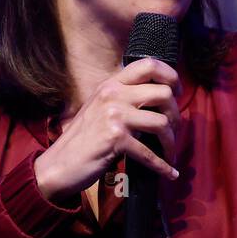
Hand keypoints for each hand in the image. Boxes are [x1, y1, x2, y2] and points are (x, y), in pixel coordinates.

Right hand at [33, 57, 182, 204]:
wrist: (59, 163)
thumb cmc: (83, 139)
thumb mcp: (100, 108)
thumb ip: (125, 99)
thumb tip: (161, 99)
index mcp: (111, 84)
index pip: (148, 64)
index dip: (170, 75)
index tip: (177, 92)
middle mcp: (113, 95)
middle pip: (163, 93)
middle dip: (175, 115)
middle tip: (174, 129)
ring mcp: (114, 116)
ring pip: (161, 122)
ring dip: (171, 142)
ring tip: (170, 152)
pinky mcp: (115, 139)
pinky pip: (150, 153)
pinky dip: (162, 166)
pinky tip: (170, 173)